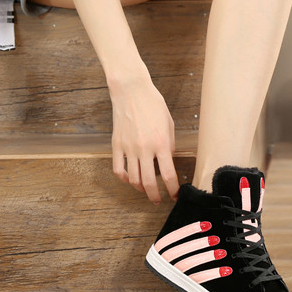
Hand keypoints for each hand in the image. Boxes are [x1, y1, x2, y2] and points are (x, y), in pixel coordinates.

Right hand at [109, 72, 179, 203]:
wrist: (131, 90)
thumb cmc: (153, 104)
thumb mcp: (169, 124)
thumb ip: (169, 145)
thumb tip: (167, 161)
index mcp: (161, 143)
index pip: (168, 175)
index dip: (173, 189)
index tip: (175, 195)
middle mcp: (144, 149)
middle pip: (149, 183)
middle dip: (155, 196)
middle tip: (159, 200)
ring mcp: (128, 148)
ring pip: (133, 179)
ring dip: (140, 189)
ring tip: (146, 190)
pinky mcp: (116, 145)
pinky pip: (118, 169)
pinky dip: (124, 178)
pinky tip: (130, 179)